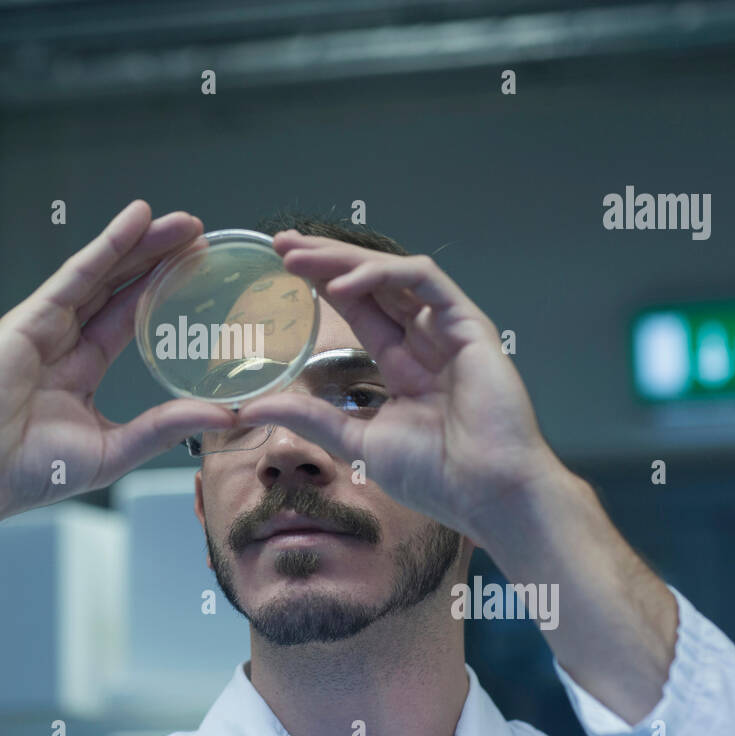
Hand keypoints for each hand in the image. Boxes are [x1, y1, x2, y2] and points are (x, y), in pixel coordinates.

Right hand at [0, 200, 235, 529]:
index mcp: (79, 372)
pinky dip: (107, 245)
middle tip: (200, 234)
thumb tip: (223, 416)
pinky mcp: (29, 319)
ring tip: (182, 222)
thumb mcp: (114, 450)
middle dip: (158, 259)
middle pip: (119, 288)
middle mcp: (63, 343)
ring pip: (102, 274)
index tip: (197, 271)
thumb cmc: (30, 473)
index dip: (161, 292)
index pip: (129, 319)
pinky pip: (76, 275)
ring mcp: (44, 327)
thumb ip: (164, 428)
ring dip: (141, 244)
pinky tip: (136, 220)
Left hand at [236, 231, 561, 539]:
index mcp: (404, 365)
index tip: (280, 267)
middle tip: (280, 242)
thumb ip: (309, 418)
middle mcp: (425, 339)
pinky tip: (339, 286)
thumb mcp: (356, 442)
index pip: (358, 308)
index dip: (322, 283)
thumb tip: (248, 411)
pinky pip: (423, 279)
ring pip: (392, 272)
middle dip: (325, 258)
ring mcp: (448, 328)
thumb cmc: (437, 477)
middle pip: (371, 282)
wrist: (486, 493)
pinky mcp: (469, 323)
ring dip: (344, 259)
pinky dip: (380, 275)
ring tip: (297, 256)